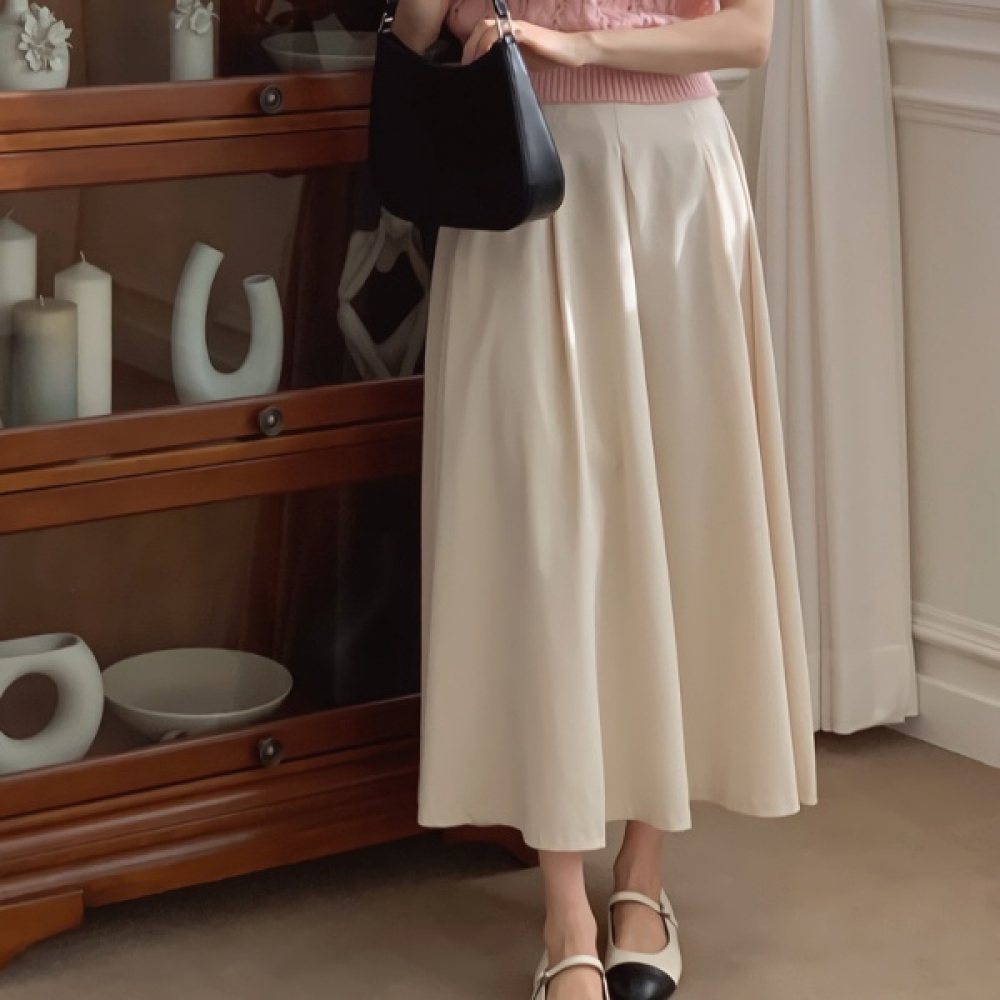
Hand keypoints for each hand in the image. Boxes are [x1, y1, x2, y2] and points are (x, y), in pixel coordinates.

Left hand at [461, 19, 591, 70]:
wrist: (567, 52)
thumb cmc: (546, 57)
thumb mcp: (519, 60)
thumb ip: (503, 59)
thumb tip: (487, 72)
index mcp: (506, 31)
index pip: (481, 32)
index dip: (470, 47)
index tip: (467, 66)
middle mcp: (508, 25)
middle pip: (480, 27)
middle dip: (469, 46)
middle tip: (467, 66)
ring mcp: (515, 27)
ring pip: (486, 27)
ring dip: (476, 45)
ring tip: (474, 63)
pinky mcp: (523, 32)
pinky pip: (502, 31)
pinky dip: (490, 42)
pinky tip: (487, 55)